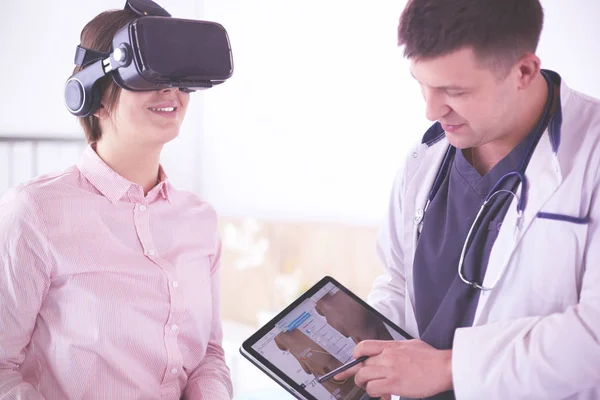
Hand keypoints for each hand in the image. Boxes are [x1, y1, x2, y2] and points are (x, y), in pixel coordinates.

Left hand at [334, 339, 452, 398]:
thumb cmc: (431, 358)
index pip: (363, 346)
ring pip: (363, 376)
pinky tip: (381, 394)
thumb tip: (387, 354)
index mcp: (390, 346)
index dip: (356, 355)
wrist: (443, 367)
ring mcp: (389, 370)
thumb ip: (395, 349)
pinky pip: (372, 388)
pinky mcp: (393, 384)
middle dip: (359, 374)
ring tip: (370, 387)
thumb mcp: (410, 345)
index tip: (354, 360)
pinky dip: (373, 392)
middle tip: (362, 380)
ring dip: (364, 384)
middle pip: (361, 365)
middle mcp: (387, 356)